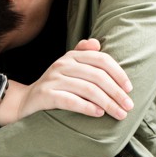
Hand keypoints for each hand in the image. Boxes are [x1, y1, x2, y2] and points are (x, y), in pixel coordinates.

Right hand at [0, 39, 133, 125]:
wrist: (26, 101)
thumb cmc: (56, 86)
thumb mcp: (69, 68)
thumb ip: (83, 55)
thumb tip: (97, 43)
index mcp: (72, 56)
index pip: (101, 60)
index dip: (118, 73)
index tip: (129, 89)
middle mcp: (63, 64)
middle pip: (97, 76)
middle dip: (116, 92)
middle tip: (128, 106)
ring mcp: (53, 79)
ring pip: (88, 89)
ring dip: (107, 103)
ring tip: (119, 114)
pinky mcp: (45, 95)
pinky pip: (70, 100)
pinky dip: (87, 107)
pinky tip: (98, 114)